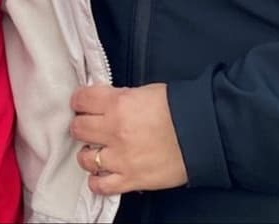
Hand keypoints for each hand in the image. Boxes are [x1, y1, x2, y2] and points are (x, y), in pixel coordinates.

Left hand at [70, 83, 188, 194]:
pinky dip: (97, 181)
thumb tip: (105, 104)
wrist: (200, 134)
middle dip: (81, 126)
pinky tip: (101, 174)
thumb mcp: (143, 92)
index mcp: (117, 103)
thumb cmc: (177, 109)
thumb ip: (119, 98)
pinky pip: (101, 185)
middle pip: (78, 128)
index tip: (80, 104)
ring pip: (85, 158)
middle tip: (88, 126)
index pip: (81, 100)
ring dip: (88, 153)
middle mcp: (114, 130)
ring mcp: (121, 157)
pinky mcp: (131, 179)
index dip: (79, 101)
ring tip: (96, 151)